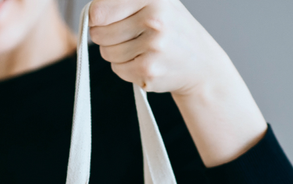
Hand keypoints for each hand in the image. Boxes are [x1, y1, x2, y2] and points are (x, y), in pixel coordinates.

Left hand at [88, 0, 267, 165]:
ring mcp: (153, 44)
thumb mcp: (155, 3)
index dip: (97, 18)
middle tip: (130, 37)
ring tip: (141, 49)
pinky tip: (146, 62)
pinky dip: (126, 69)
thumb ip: (122, 2)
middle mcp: (155, 17)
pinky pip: (117, 69)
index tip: (106, 21)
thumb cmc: (171, 30)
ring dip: (117, 54)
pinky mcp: (149, 69)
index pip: (98, 10)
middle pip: (98, 32)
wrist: (201, 64)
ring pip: (106, 52)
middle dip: (107, 37)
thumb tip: (91, 13)